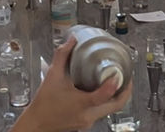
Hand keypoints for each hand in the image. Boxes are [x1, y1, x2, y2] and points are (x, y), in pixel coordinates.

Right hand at [16, 37, 131, 131]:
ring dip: (117, 97)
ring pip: (111, 110)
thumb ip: (62, 56)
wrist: (36, 124)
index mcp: (82, 104)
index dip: (114, 84)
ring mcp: (89, 121)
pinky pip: (103, 112)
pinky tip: (103, 92)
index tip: (118, 73)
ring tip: (117, 82)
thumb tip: (71, 41)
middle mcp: (88, 115)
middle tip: (127, 78)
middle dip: (125, 91)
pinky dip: (107, 102)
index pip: (104, 95)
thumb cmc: (43, 105)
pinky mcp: (86, 123)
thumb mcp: (52, 76)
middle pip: (116, 106)